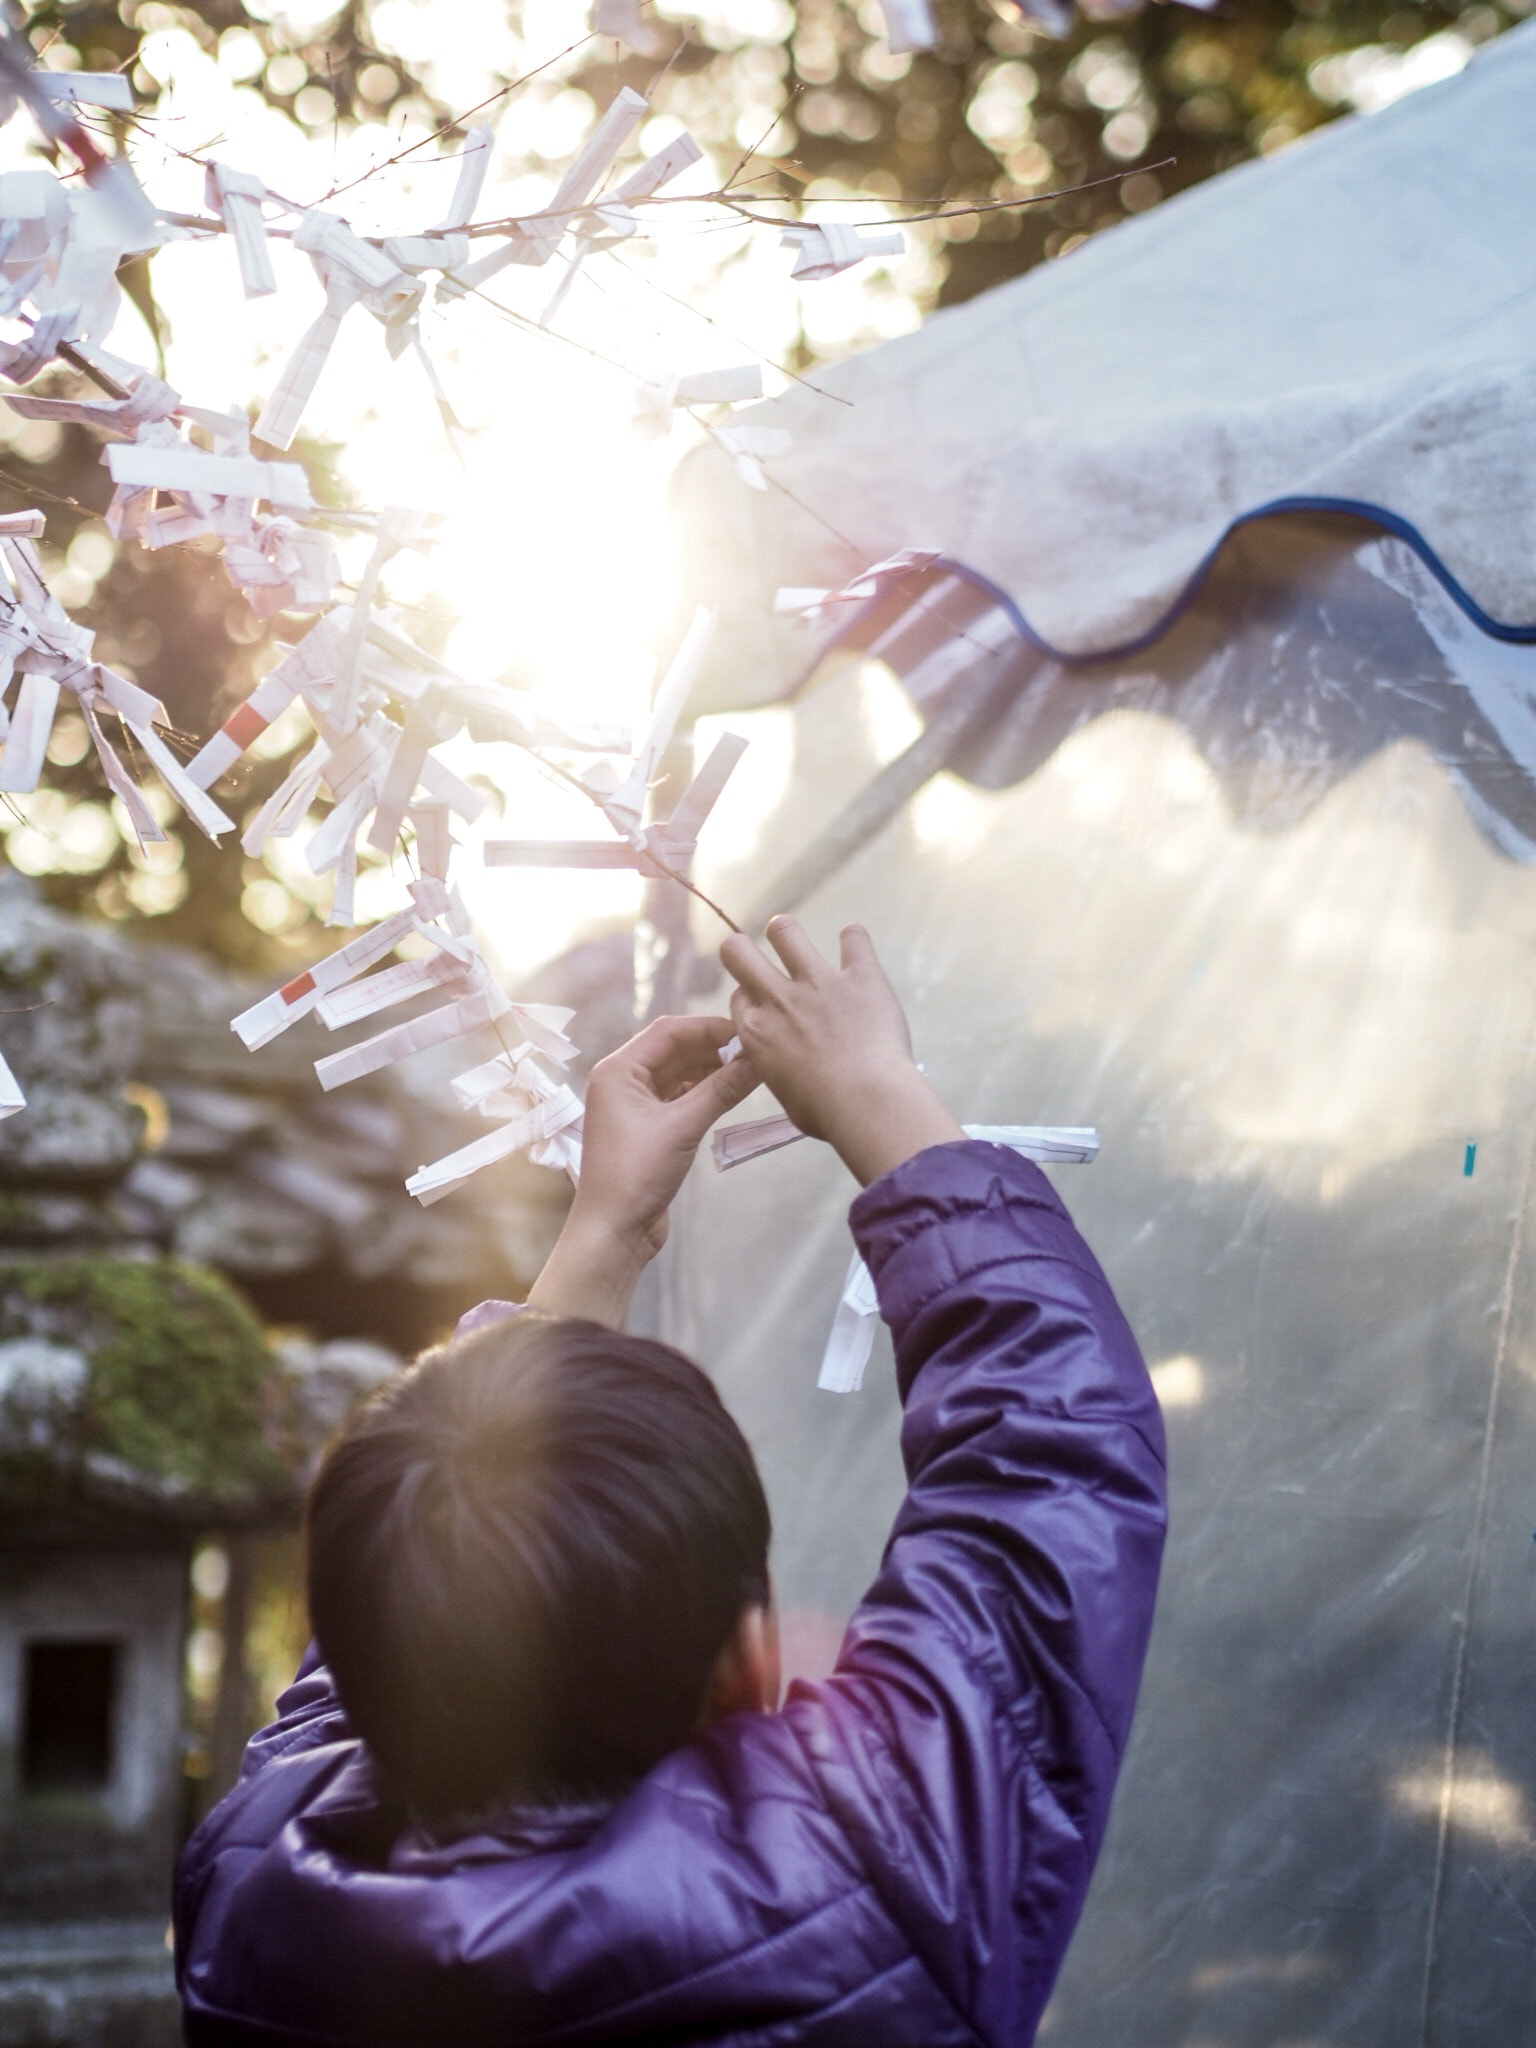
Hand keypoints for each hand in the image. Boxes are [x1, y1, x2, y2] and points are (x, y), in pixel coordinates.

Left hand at [527, 1014, 757, 1326]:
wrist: (614, 1231)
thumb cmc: (636, 1175)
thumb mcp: (683, 1127)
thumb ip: (722, 1090)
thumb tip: (759, 1060)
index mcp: (618, 1070)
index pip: (668, 1031)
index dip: (709, 1027)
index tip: (747, 1031)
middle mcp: (623, 1081)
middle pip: (675, 1049)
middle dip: (713, 1047)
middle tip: (755, 1049)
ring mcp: (635, 1105)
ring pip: (680, 1073)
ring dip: (712, 1070)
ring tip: (751, 1069)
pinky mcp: (649, 1127)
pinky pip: (681, 1096)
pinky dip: (705, 1091)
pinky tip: (732, 1091)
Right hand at [719, 917, 963, 1186]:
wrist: (866, 1101)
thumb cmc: (823, 1112)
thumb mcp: (784, 1093)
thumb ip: (780, 1067)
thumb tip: (791, 1067)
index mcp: (756, 1032)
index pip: (738, 998)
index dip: (750, 998)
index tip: (763, 1006)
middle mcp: (778, 999)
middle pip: (738, 952)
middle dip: (742, 949)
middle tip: (759, 957)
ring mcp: (818, 982)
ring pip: (785, 932)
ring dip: (786, 932)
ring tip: (792, 939)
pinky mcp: (860, 976)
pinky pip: (854, 941)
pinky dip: (854, 940)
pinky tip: (855, 942)